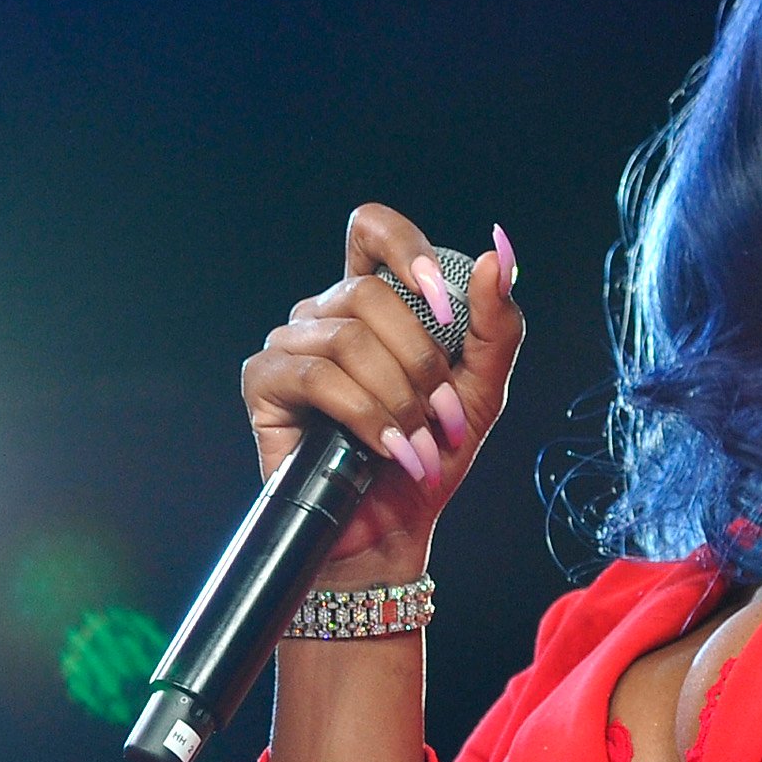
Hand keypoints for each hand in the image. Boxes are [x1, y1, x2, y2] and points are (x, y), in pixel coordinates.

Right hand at [239, 205, 522, 582]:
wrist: (389, 532)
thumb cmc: (428, 458)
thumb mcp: (481, 390)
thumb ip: (496, 325)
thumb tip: (497, 256)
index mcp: (373, 303)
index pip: (372, 230)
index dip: (407, 248)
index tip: (445, 303)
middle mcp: (325, 313)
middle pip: (371, 291)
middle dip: (421, 360)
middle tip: (441, 416)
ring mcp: (289, 344)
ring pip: (348, 336)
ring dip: (397, 397)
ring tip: (416, 444)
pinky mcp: (263, 382)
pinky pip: (316, 375)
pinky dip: (363, 414)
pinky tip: (383, 448)